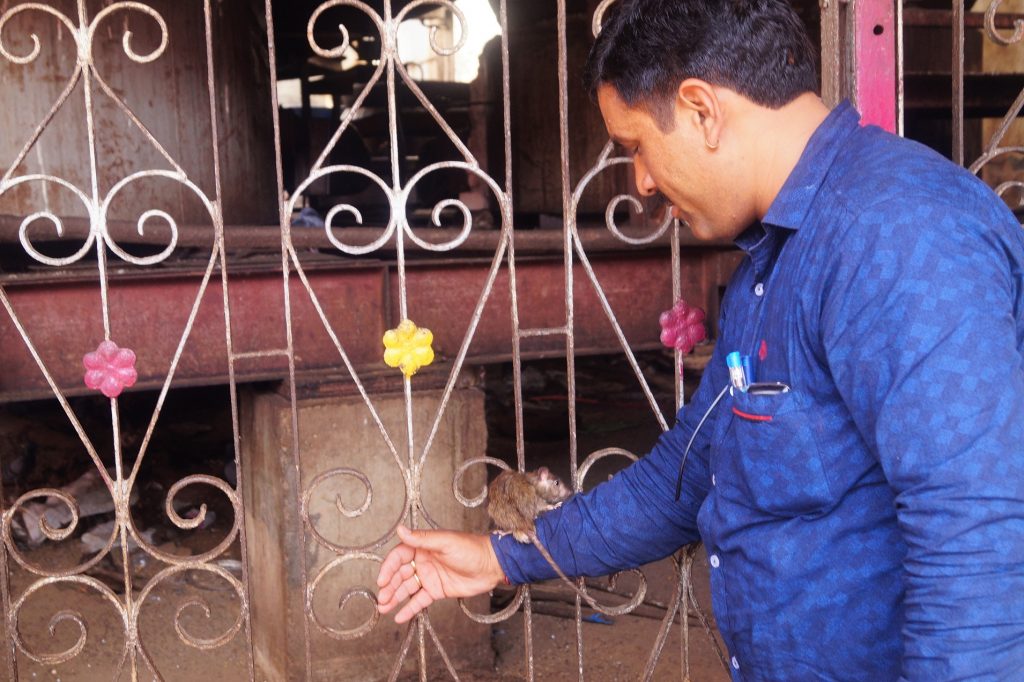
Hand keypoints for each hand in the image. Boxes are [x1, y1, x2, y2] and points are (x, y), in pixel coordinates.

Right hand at [376, 525, 505, 623]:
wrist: (492, 565)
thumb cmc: (470, 548)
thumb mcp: (445, 542)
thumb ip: (421, 539)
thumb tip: (400, 529)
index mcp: (423, 547)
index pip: (399, 557)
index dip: (388, 568)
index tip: (381, 580)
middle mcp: (423, 561)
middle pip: (400, 574)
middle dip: (389, 586)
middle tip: (381, 599)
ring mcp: (429, 577)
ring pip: (407, 588)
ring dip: (395, 598)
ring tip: (384, 608)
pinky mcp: (437, 590)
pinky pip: (420, 600)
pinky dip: (410, 608)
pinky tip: (399, 617)